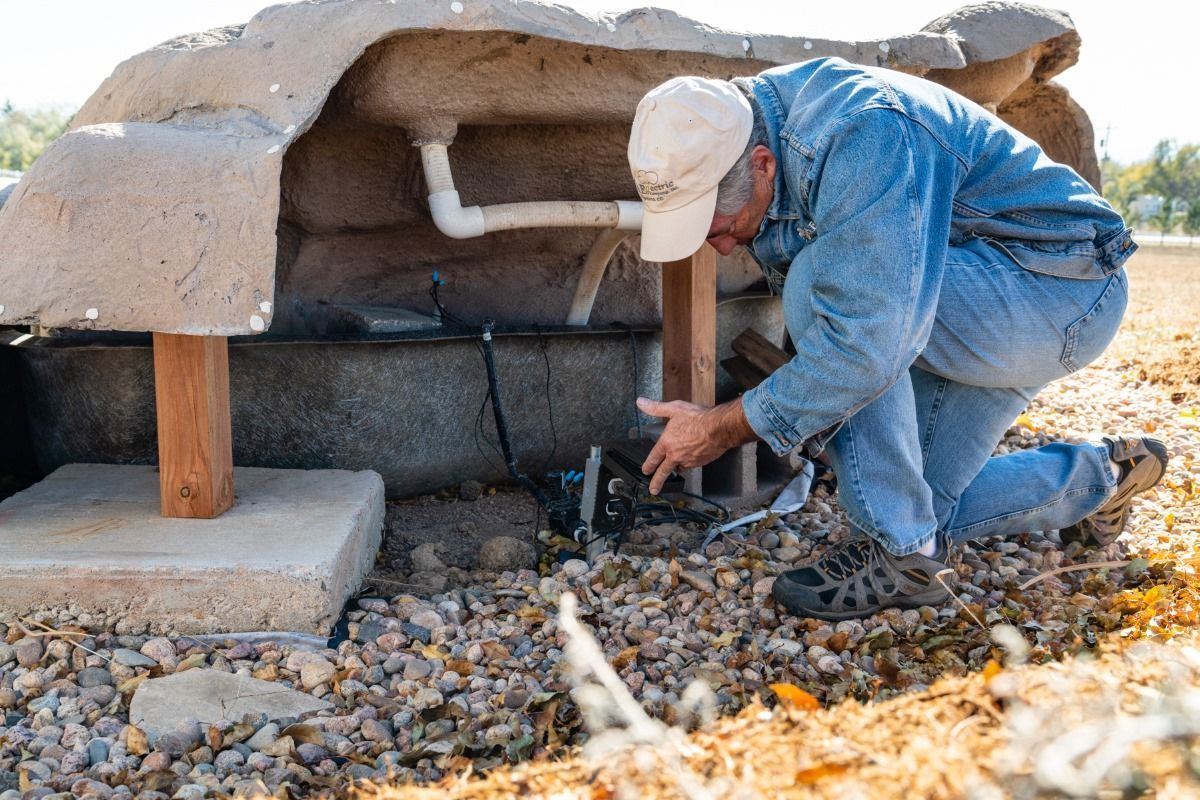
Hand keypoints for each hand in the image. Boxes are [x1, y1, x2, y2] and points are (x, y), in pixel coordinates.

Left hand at [636, 397, 757, 493]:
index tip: (645, 471)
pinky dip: (690, 462)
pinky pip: (692, 465)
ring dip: (677, 468)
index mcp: (667, 444)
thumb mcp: (674, 409)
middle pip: (664, 472)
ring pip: (680, 467)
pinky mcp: (701, 463)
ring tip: (675, 468)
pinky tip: (692, 456)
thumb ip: (656, 408)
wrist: (719, 428)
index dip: (648, 466)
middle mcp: (676, 455)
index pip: (653, 458)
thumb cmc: (698, 418)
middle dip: (657, 482)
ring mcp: (689, 461)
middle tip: (653, 490)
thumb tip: (641, 402)